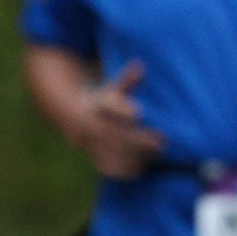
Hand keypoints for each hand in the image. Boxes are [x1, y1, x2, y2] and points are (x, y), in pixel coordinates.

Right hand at [71, 61, 164, 178]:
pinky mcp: (96, 159)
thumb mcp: (113, 88)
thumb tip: (140, 65)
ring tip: (155, 153)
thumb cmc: (103, 101)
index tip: (139, 112)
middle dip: (137, 139)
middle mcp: (91, 128)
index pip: (107, 109)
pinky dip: (126, 170)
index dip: (121, 111)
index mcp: (96, 108)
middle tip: (161, 139)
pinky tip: (143, 166)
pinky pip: (110, 169)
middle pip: (113, 135)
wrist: (75, 119)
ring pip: (111, 155)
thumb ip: (128, 80)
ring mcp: (92, 145)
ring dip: (133, 156)